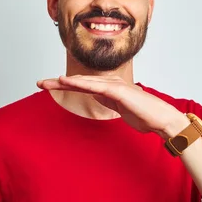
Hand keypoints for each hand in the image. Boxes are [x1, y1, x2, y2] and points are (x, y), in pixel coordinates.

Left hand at [37, 75, 186, 138]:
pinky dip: (79, 83)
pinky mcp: (118, 91)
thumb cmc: (145, 116)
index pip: (83, 86)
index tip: (49, 87)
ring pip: (85, 82)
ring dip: (65, 81)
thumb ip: (109, 101)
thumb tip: (97, 96)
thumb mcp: (121, 109)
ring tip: (47, 82)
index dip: (65, 86)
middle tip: (39, 83)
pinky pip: (95, 86)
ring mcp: (115, 86)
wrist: (162, 120)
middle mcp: (111, 84)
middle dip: (58, 82)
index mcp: (110, 89)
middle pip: (80, 82)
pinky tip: (66, 82)